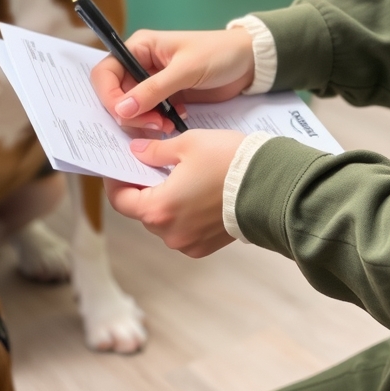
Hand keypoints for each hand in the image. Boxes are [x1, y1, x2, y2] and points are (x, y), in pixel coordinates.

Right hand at [90, 28, 254, 131]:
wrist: (249, 63)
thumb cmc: (218, 54)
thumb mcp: (186, 70)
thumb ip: (153, 90)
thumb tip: (121, 110)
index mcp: (140, 47)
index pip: (106, 72)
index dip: (109, 95)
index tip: (124, 115)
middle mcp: (141, 64)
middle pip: (116, 94)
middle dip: (130, 114)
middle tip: (156, 124)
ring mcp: (153, 82)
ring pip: (132, 108)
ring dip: (145, 122)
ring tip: (168, 125)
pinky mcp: (166, 97)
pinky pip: (150, 115)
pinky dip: (158, 123)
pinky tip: (176, 121)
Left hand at [105, 129, 244, 256]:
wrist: (272, 185)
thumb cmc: (230, 162)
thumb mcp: (188, 144)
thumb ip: (155, 151)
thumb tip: (136, 152)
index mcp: (159, 208)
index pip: (121, 200)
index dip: (116, 180)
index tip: (119, 165)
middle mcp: (170, 233)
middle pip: (143, 211)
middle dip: (143, 188)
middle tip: (150, 164)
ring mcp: (188, 243)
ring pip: (163, 220)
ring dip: (164, 200)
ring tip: (178, 177)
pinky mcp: (205, 246)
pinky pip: (183, 229)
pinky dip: (183, 212)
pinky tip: (196, 192)